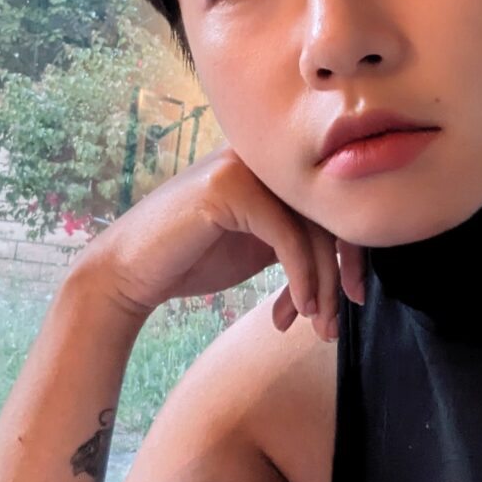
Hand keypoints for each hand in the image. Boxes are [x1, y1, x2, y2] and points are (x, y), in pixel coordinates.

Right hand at [72, 143, 366, 340]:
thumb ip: (299, 240)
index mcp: (273, 167)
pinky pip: (288, 236)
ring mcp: (245, 166)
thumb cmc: (193, 261)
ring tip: (317, 324)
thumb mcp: (260, 247)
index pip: (332, 204)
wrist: (125, 273)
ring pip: (312, 228)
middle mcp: (263, 158)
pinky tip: (298, 308)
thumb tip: (353, 265)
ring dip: (321, 285)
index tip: (355, 296)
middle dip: (340, 273)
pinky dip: (301, 277)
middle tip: (337, 320)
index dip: (353, 252)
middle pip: (328, 214)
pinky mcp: (230, 187)